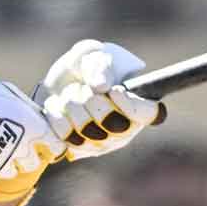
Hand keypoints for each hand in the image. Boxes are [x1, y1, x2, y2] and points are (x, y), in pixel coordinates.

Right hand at [0, 70, 65, 186]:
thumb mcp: (4, 92)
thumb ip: (28, 109)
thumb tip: (41, 121)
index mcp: (28, 126)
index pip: (55, 146)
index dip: (50, 143)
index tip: (42, 141)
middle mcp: (16, 149)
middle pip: (33, 162)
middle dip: (27, 153)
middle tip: (12, 140)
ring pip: (11, 172)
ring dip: (5, 161)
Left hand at [35, 40, 164, 160]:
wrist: (54, 84)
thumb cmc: (82, 69)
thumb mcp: (92, 55)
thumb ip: (100, 65)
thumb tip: (101, 86)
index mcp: (138, 104)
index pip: (152, 114)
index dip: (133, 106)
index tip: (114, 91)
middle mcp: (124, 129)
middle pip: (113, 123)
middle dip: (91, 99)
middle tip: (84, 88)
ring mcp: (101, 144)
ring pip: (86, 130)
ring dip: (72, 104)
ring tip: (70, 94)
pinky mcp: (77, 150)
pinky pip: (64, 135)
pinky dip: (56, 113)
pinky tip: (58, 105)